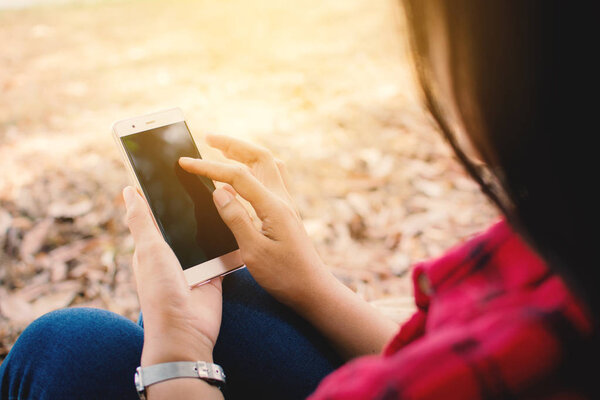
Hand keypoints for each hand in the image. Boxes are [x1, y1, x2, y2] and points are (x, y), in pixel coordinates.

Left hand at [123, 186, 221, 365]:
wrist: (187, 330)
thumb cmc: (161, 291)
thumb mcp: (149, 250)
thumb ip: (141, 220)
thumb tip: (127, 191)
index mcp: (150, 248)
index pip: (154, 215)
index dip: (161, 195)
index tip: (174, 171)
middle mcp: (171, 255)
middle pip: (182, 223)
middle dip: (191, 207)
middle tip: (206, 179)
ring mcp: (193, 264)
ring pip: (203, 235)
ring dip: (211, 223)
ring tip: (224, 197)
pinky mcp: (213, 273)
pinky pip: (222, 252)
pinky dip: (228, 242)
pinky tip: (235, 223)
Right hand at [179, 135, 328, 305]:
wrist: (312, 289)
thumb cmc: (284, 276)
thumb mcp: (253, 252)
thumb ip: (236, 218)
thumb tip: (219, 191)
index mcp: (273, 206)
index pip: (237, 176)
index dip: (209, 167)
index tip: (185, 163)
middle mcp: (283, 199)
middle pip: (259, 157)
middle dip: (233, 144)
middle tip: (208, 138)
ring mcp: (287, 203)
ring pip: (268, 164)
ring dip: (246, 152)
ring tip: (223, 149)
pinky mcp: (287, 211)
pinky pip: (273, 176)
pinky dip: (255, 167)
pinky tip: (244, 176)